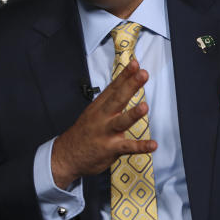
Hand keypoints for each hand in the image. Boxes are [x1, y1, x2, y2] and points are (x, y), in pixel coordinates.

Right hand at [51, 59, 156, 188]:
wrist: (66, 156)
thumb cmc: (84, 133)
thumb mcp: (93, 112)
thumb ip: (109, 100)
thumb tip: (125, 85)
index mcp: (99, 107)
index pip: (113, 88)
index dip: (125, 75)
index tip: (135, 64)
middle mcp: (102, 117)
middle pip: (117, 99)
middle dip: (130, 86)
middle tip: (142, 75)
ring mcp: (106, 133)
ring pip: (120, 122)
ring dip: (133, 114)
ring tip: (144, 107)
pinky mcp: (110, 149)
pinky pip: (127, 147)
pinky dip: (141, 147)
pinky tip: (153, 145)